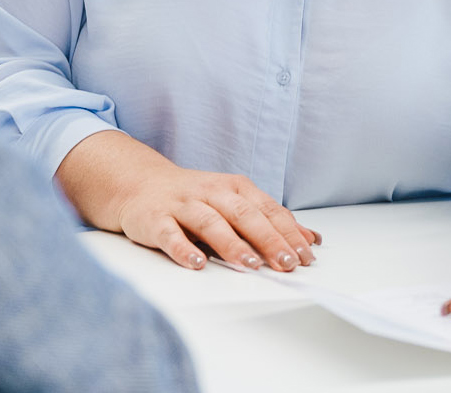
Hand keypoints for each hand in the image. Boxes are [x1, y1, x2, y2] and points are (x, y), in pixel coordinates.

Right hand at [56, 130, 319, 271]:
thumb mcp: (235, 203)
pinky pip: (170, 234)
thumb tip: (311, 240)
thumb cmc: (194, 199)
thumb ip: (270, 221)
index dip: (287, 232)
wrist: (139, 184)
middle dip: (268, 240)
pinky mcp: (155, 219)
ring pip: (210, 223)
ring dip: (231, 244)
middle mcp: (210, 192)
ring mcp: (182, 204)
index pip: (266, 209)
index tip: (305, 255)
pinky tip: (197, 264)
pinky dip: (184, 249)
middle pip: (243, 215)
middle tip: (286, 264)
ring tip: (249, 265)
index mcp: (234, 187)